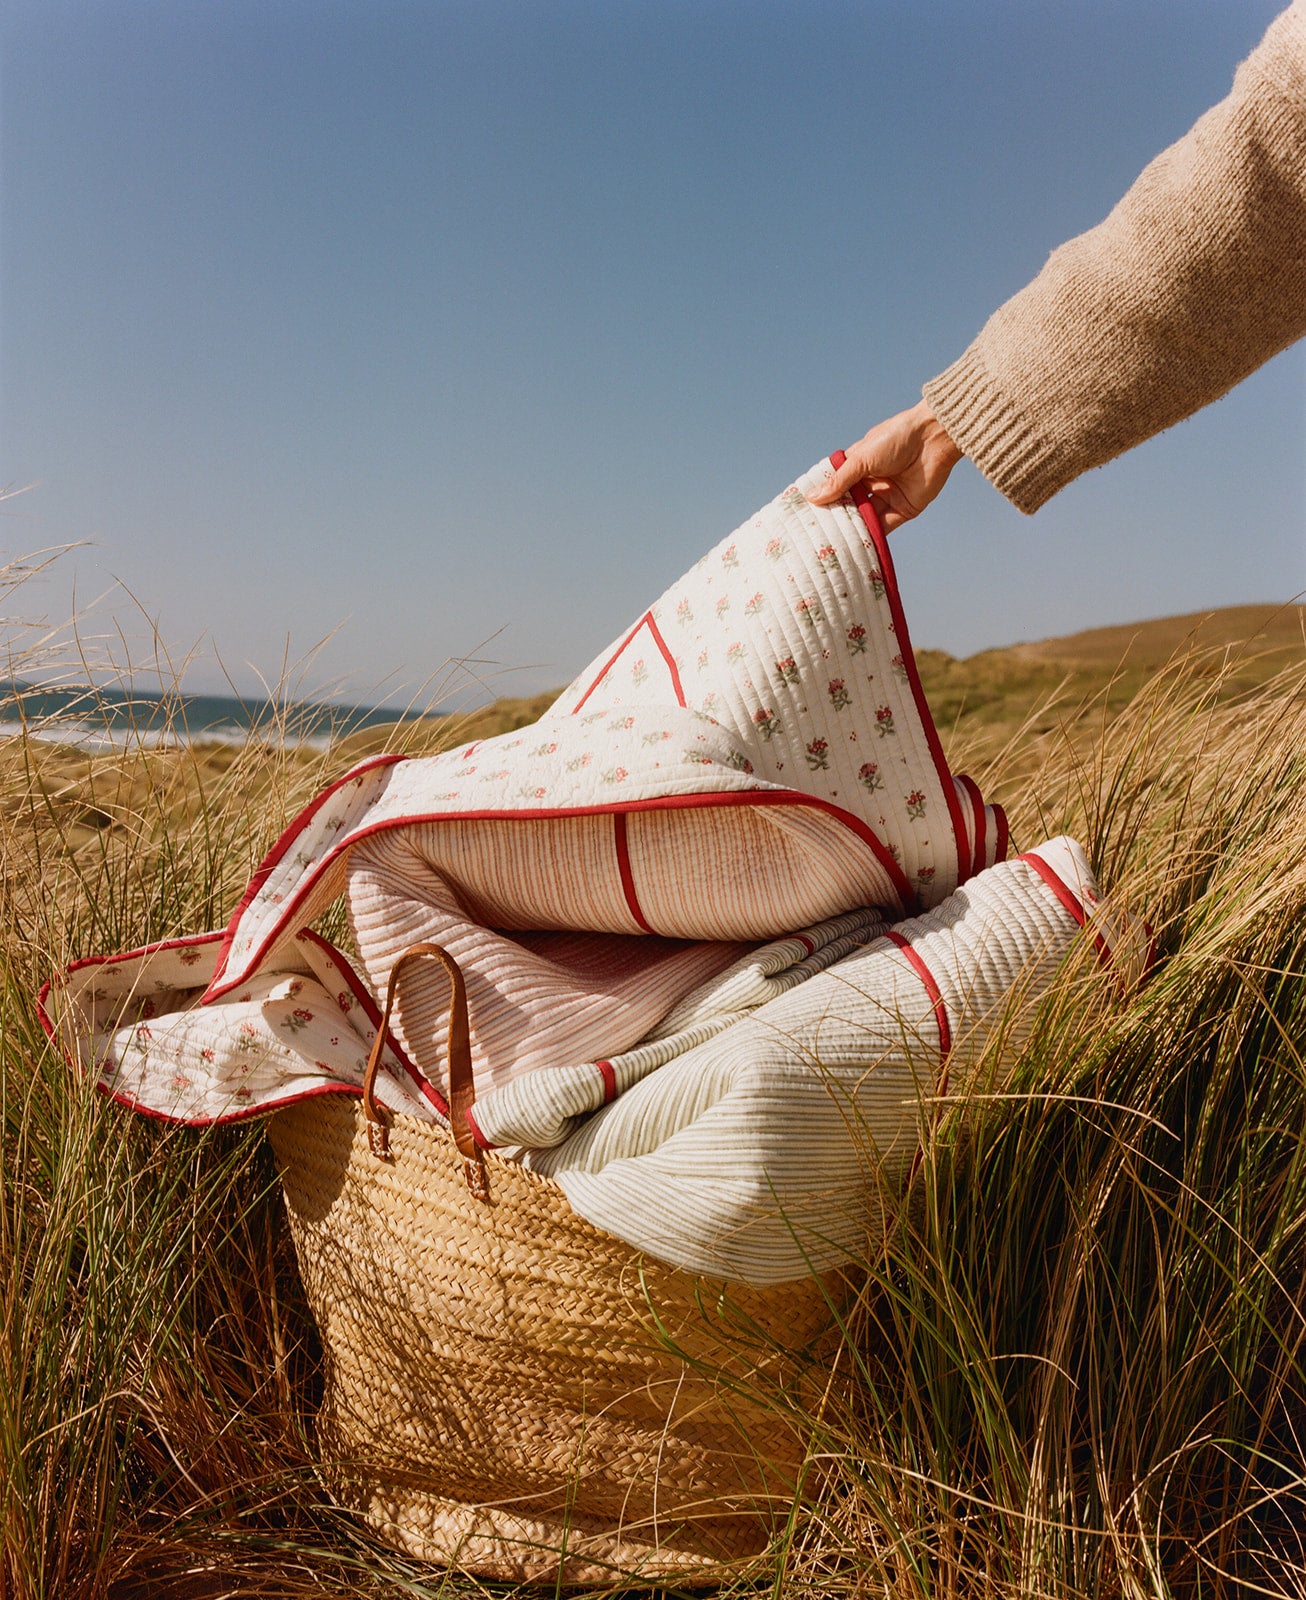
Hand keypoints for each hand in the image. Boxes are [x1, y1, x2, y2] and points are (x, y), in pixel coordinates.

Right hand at [806, 400, 962, 530]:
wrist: (933, 439)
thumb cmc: (895, 438)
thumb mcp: (861, 459)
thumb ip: (839, 481)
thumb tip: (813, 498)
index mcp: (860, 466)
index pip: (837, 487)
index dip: (823, 499)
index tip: (805, 514)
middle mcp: (872, 483)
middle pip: (850, 505)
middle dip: (836, 517)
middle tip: (816, 533)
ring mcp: (887, 497)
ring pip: (865, 518)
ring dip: (852, 528)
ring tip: (832, 543)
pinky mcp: (903, 510)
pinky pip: (884, 526)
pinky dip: (871, 535)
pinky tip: (855, 544)